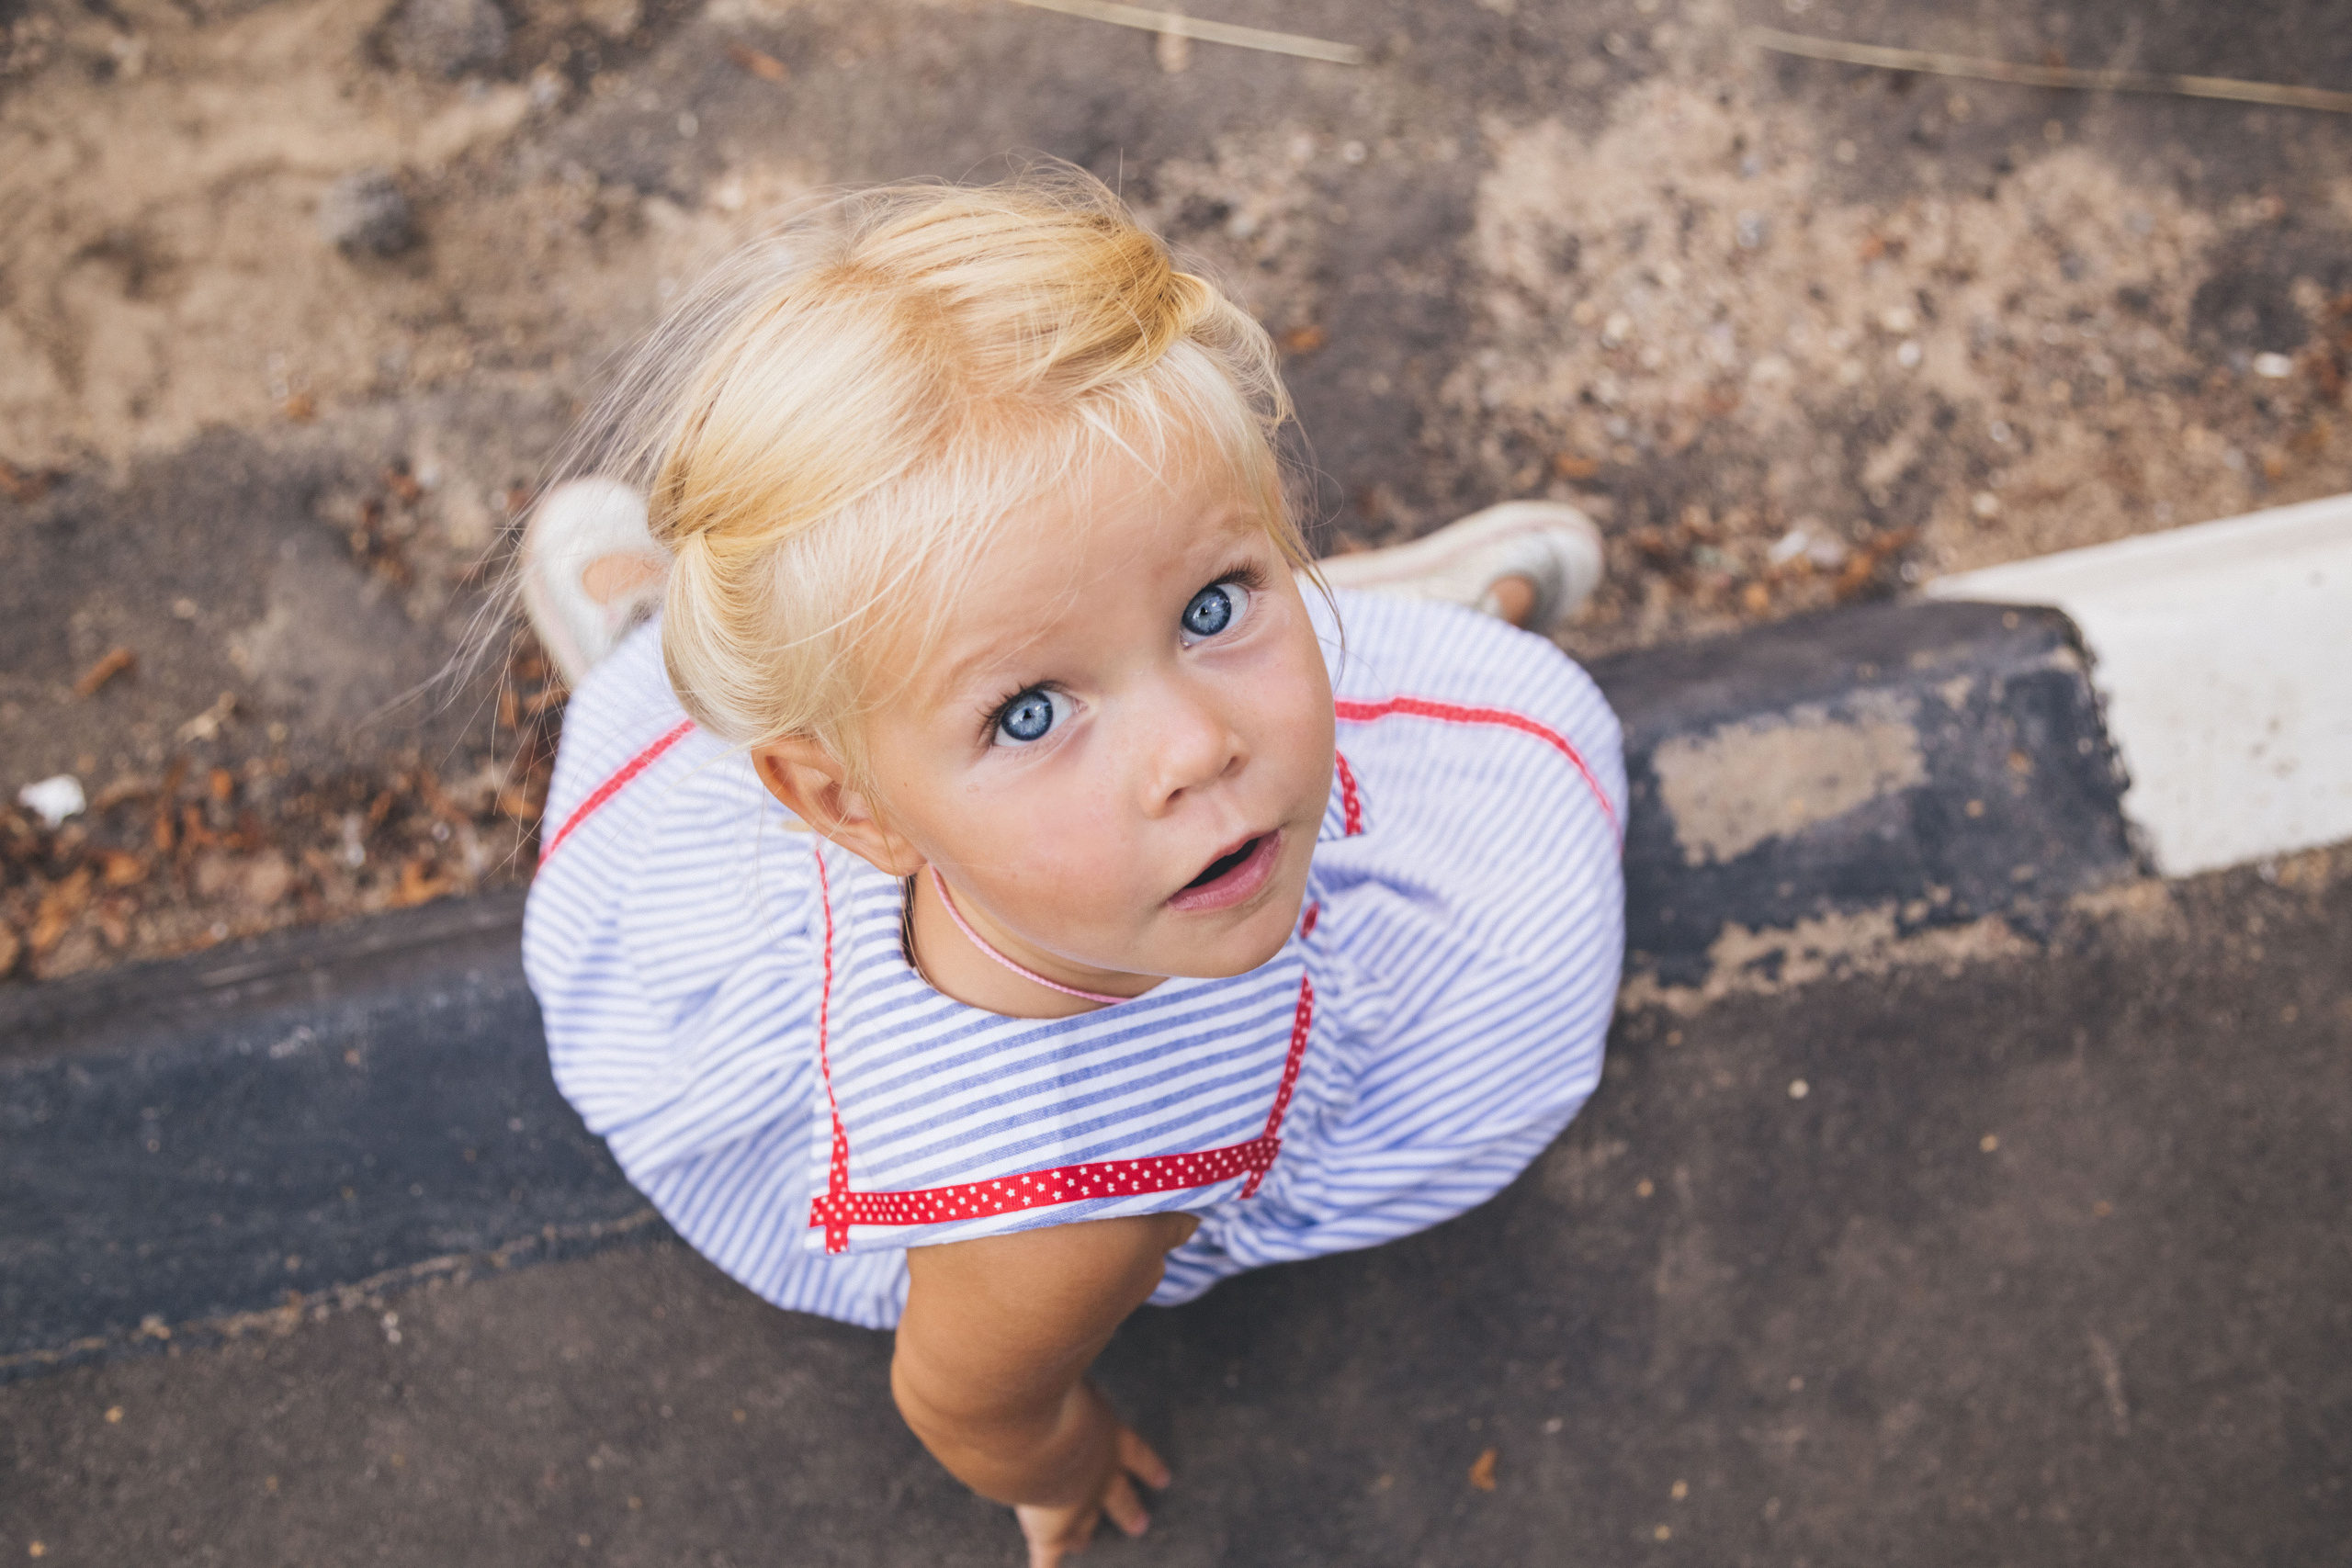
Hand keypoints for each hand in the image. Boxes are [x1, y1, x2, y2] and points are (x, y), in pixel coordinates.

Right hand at [1013, 1392, 1170, 1567]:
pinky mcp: (1052, 1529)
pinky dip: (1047, 1567)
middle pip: (1119, 1495)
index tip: (1164, 1480)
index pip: (1135, 1453)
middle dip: (1128, 1509)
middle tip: (1141, 1525)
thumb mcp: (1068, 1379)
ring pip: (1084, 1524)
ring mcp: (1076, 1504)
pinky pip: (1048, 1554)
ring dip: (1082, 1535)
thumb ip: (1067, 1379)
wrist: (1036, 1431)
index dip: (1148, 1466)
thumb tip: (1054, 1364)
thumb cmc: (1050, 1395)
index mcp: (1109, 1436)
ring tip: (1084, 1543)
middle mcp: (1099, 1473)